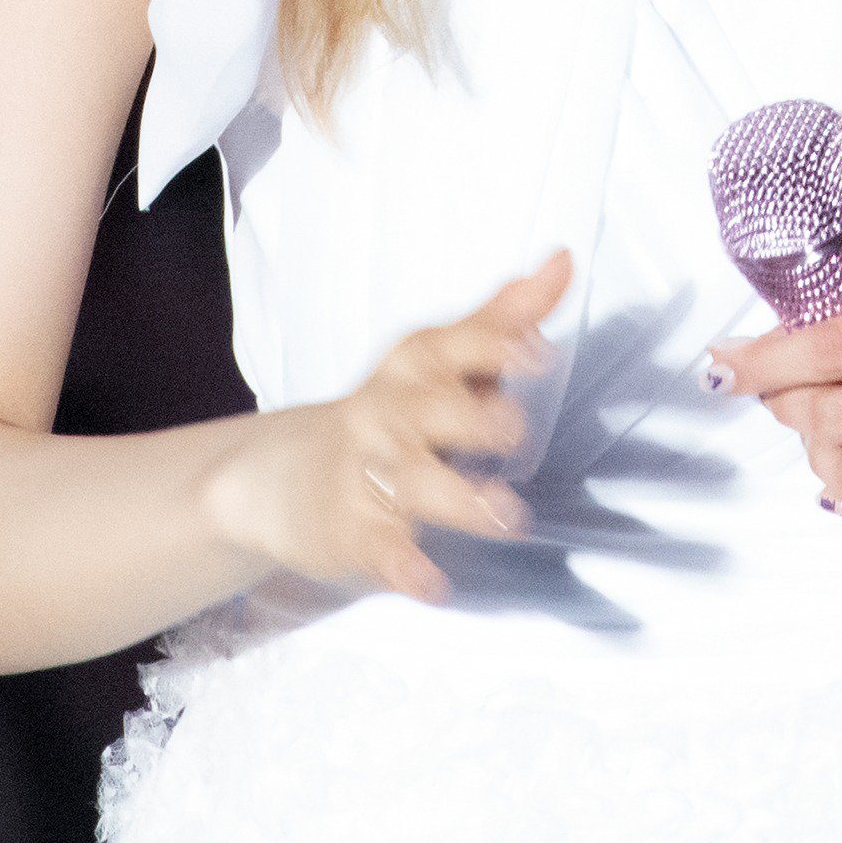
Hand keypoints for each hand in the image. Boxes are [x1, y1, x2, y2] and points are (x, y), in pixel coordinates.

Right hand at [204, 250, 565, 603]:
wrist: (277, 475)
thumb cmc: (391, 410)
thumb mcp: (438, 361)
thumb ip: (503, 319)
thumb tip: (563, 259)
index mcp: (414, 369)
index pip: (449, 347)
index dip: (492, 345)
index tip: (539, 348)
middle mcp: (387, 414)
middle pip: (428, 410)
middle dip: (472, 418)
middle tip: (517, 429)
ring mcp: (365, 474)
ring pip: (410, 481)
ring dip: (459, 497)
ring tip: (507, 515)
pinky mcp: (350, 531)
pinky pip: (378, 547)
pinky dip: (403, 565)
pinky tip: (432, 583)